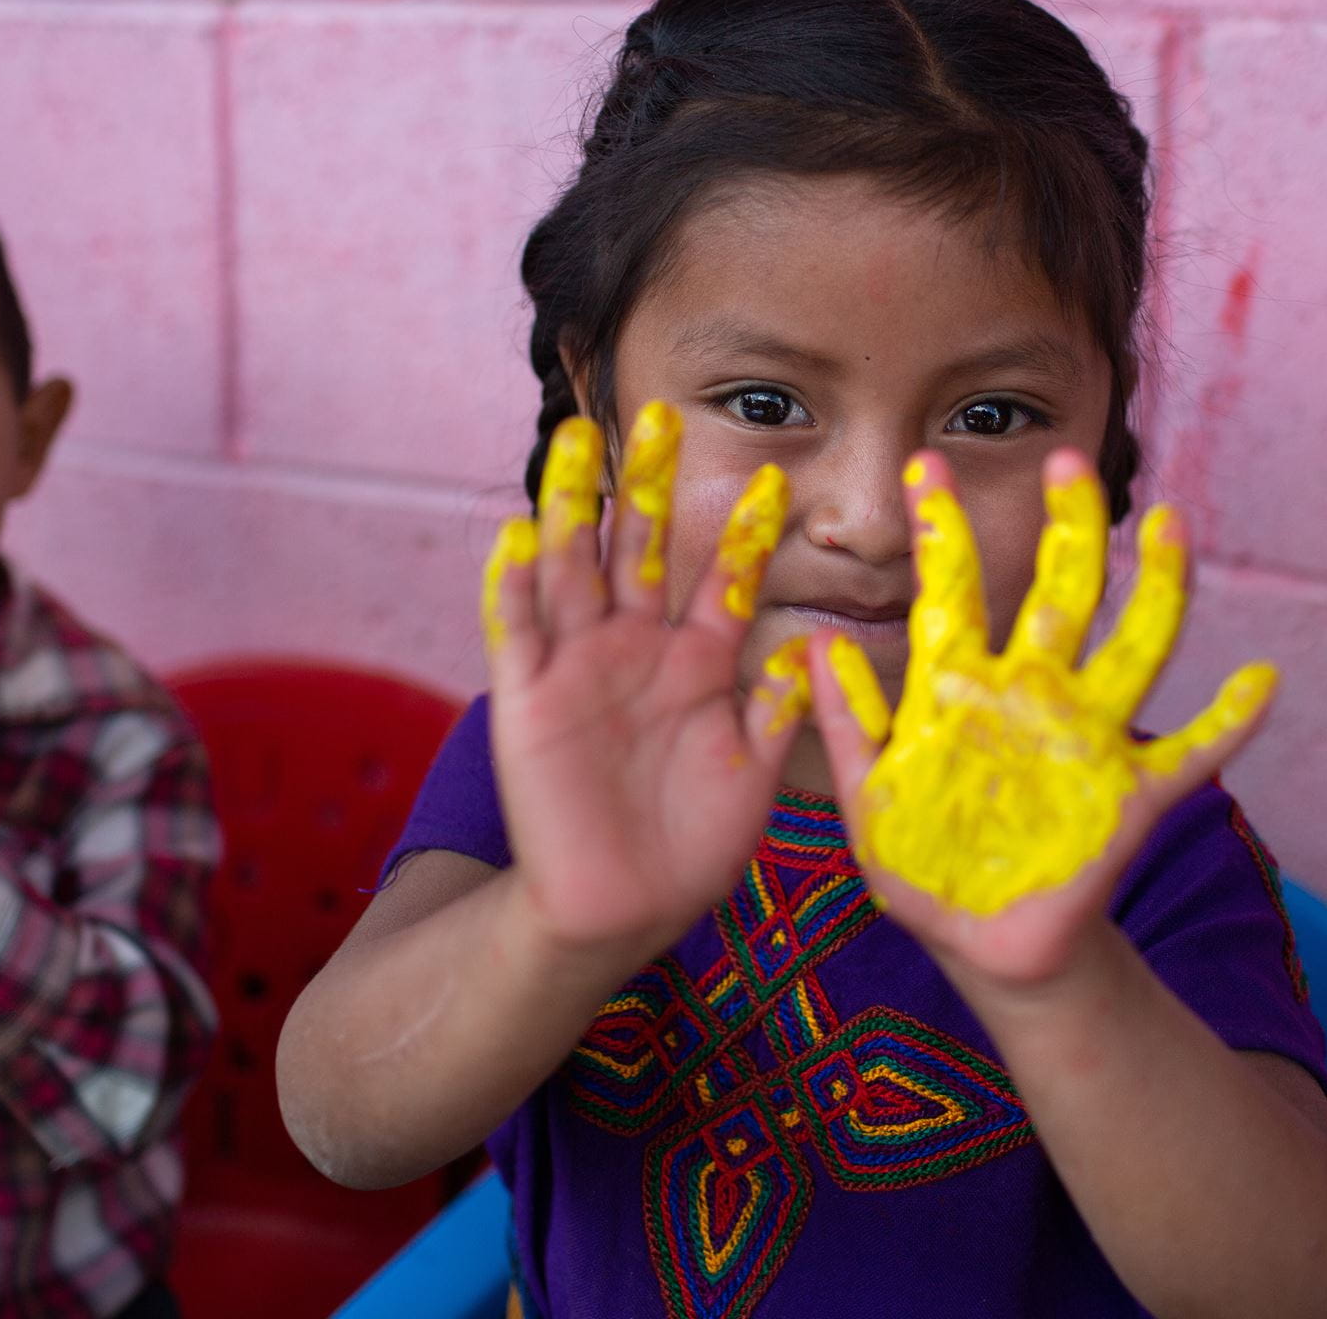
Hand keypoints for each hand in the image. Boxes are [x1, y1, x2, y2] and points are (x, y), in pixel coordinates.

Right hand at [482, 402, 808, 958]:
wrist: (621, 913)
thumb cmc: (691, 847)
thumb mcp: (752, 777)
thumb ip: (776, 713)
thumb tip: (814, 648)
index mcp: (697, 664)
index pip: (722, 582)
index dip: (743, 534)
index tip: (772, 479)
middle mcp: (636, 651)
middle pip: (639, 550)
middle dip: (646, 485)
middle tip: (657, 414)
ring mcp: (578, 670)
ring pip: (572, 570)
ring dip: (571, 506)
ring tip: (576, 440)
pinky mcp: (527, 703)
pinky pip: (517, 634)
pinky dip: (512, 584)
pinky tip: (515, 533)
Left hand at [807, 449, 1274, 988]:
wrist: (981, 947)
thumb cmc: (922, 867)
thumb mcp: (867, 797)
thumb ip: (850, 723)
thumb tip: (820, 643)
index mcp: (961, 689)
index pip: (953, 592)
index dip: (942, 531)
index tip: (925, 465)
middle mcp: (1032, 695)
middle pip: (1060, 592)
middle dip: (1066, 526)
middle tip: (1067, 460)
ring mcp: (1086, 740)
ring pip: (1135, 648)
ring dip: (1159, 588)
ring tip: (1173, 527)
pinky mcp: (1129, 796)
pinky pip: (1191, 753)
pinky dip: (1229, 722)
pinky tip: (1260, 681)